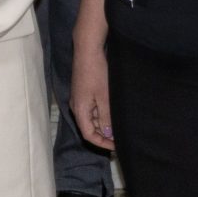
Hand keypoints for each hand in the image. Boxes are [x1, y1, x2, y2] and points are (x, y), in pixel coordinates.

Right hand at [67, 28, 112, 148]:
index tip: (116, 146)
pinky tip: (112, 111)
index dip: (102, 143)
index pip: (88, 135)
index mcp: (80, 110)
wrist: (88, 50)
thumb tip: (107, 134)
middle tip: (120, 136)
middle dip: (104, 134)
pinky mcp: (83, 91)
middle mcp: (76, 106)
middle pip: (89, 127)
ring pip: (91, 118)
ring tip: (119, 124)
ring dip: (103, 123)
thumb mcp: (104, 98)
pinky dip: (101, 113)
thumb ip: (105, 118)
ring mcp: (79, 98)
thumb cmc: (96, 73)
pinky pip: (91, 108)